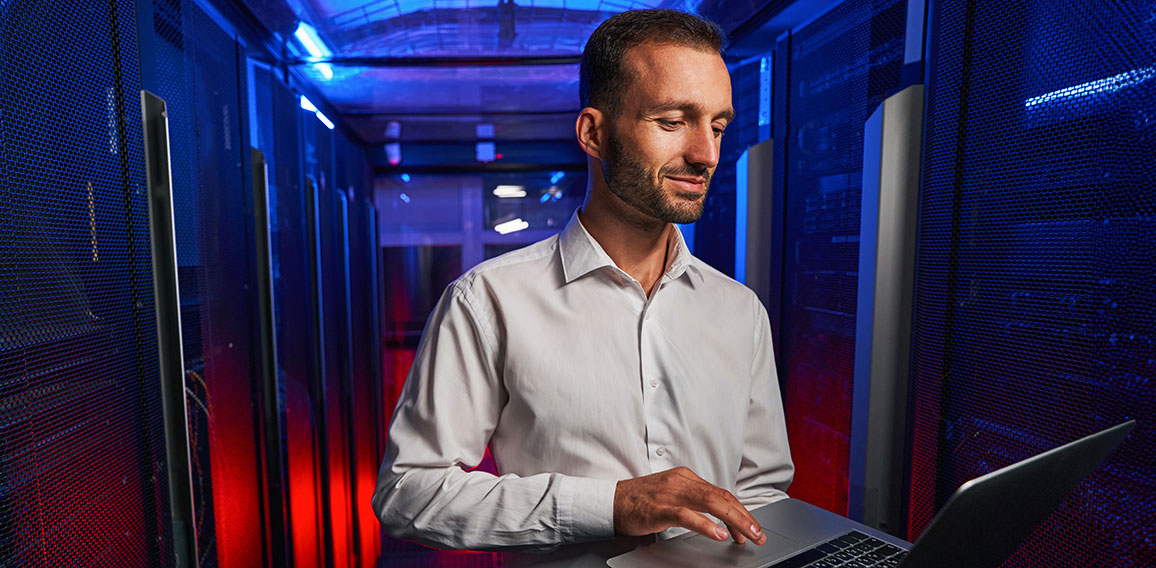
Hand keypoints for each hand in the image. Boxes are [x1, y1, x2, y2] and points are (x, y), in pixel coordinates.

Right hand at [613, 466, 766, 544]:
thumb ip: (693, 502)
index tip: (751, 528)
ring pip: (710, 503)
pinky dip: (705, 524)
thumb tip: (720, 519)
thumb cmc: (639, 501)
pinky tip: (717, 533)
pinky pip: (686, 515)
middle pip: (721, 497)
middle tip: (758, 534)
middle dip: (744, 516)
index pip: (720, 493)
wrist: (610, 501)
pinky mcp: (659, 508)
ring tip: (747, 534)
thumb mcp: (671, 495)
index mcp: (685, 477)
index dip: (739, 511)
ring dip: (733, 520)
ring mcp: (670, 494)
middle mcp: (681, 482)